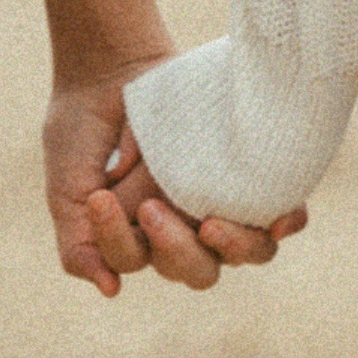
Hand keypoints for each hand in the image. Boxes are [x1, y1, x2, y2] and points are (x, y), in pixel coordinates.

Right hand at [44, 79, 306, 294]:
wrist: (111, 67)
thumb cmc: (84, 130)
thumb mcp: (69, 192)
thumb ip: (80, 246)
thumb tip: (112, 290)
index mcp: (144, 240)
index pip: (144, 263)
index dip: (121, 243)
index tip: (101, 197)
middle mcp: (187, 225)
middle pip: (200, 270)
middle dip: (175, 249)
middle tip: (152, 207)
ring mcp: (221, 199)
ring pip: (248, 252)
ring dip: (233, 246)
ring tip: (210, 223)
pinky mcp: (249, 172)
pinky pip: (287, 212)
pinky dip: (289, 221)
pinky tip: (279, 219)